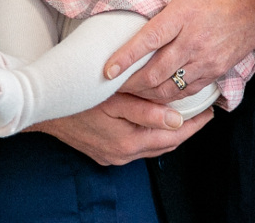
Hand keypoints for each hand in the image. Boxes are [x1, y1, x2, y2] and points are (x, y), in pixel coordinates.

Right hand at [31, 93, 211, 164]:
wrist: (44, 110)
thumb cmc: (80, 98)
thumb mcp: (114, 99)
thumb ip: (146, 110)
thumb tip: (177, 118)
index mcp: (129, 142)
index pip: (172, 135)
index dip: (194, 124)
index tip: (210, 111)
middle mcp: (123, 154)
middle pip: (165, 144)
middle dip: (186, 129)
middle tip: (204, 113)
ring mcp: (113, 157)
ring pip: (152, 147)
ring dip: (170, 133)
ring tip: (186, 116)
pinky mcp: (105, 154)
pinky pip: (137, 147)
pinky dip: (151, 136)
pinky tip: (155, 122)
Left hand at [104, 0, 254, 102]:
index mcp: (182, 15)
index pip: (149, 39)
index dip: (126, 57)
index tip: (107, 71)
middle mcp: (193, 41)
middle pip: (155, 72)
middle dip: (130, 85)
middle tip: (112, 88)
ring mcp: (206, 60)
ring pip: (170, 88)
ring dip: (147, 95)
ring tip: (129, 95)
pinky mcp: (216, 71)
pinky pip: (188, 92)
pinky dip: (169, 98)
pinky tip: (156, 96)